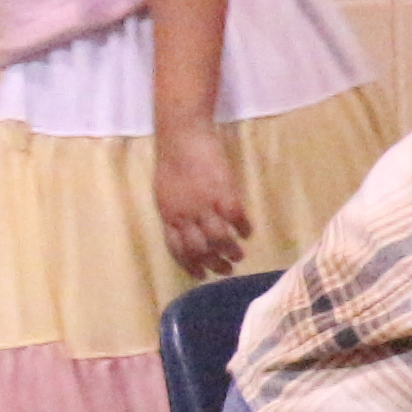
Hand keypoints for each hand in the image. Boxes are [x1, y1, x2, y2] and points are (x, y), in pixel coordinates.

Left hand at [151, 120, 251, 280]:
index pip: (178, 250)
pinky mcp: (223, 193)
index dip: (190, 265)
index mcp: (169, 216)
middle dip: (214, 264)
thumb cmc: (172, 161)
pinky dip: (243, 228)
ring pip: (219, 239)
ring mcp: (205, 205)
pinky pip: (236, 218)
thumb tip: (186, 230)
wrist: (182, 136)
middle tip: (226, 269)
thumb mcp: (164, 193)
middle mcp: (185, 216)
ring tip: (239, 256)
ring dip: (230, 251)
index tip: (202, 274)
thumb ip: (175, 213)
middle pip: (200, 249)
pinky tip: (247, 232)